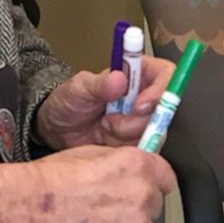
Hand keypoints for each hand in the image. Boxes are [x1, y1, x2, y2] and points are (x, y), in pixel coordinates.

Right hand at [0, 146, 173, 222]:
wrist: (33, 208)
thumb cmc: (53, 179)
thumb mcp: (93, 153)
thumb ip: (122, 161)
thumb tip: (132, 168)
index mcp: (138, 165)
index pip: (166, 176)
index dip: (153, 180)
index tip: (144, 185)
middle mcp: (144, 194)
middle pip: (155, 202)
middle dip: (139, 203)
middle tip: (111, 203)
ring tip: (99, 220)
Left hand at [35, 57, 175, 149]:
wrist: (58, 130)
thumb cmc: (68, 102)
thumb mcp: (78, 88)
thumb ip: (98, 84)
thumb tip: (119, 78)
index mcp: (137, 74)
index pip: (165, 74)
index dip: (161, 89)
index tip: (140, 105)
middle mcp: (145, 96)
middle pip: (164, 109)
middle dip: (136, 120)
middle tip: (110, 121)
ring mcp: (142, 121)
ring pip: (155, 131)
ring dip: (126, 134)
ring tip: (104, 128)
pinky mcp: (138, 142)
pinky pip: (144, 149)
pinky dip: (124, 148)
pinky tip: (106, 141)